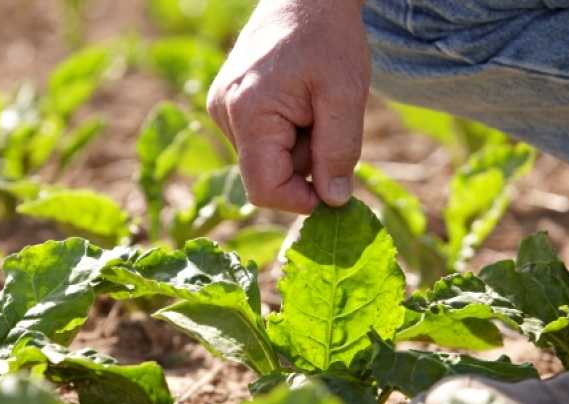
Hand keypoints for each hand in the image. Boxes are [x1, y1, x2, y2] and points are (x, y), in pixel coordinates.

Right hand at [207, 0, 369, 212]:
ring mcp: (221, 110)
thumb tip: (333, 200)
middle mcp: (224, 114)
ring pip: (267, 161)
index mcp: (248, 112)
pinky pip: (262, 143)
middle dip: (304, 164)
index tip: (334, 188)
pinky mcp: (227, 106)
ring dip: (298, 149)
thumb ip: (339, 151)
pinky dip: (287, 135)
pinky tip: (298, 104)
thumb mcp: (347, 94)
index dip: (300, 200)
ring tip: (312, 107)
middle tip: (326, 122)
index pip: (264, 190)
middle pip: (268, 176)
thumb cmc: (328, 37)